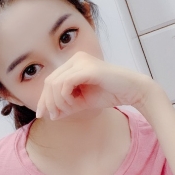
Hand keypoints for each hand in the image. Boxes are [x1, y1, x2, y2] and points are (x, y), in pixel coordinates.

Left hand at [35, 51, 153, 119]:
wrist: (132, 90)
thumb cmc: (110, 94)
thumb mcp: (83, 102)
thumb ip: (67, 106)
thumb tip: (51, 115)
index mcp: (74, 64)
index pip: (51, 80)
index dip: (44, 98)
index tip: (42, 114)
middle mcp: (76, 59)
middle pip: (50, 81)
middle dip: (47, 101)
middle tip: (53, 116)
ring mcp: (81, 62)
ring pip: (55, 82)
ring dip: (57, 101)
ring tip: (66, 110)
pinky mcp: (87, 69)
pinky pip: (66, 83)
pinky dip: (64, 96)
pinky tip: (72, 104)